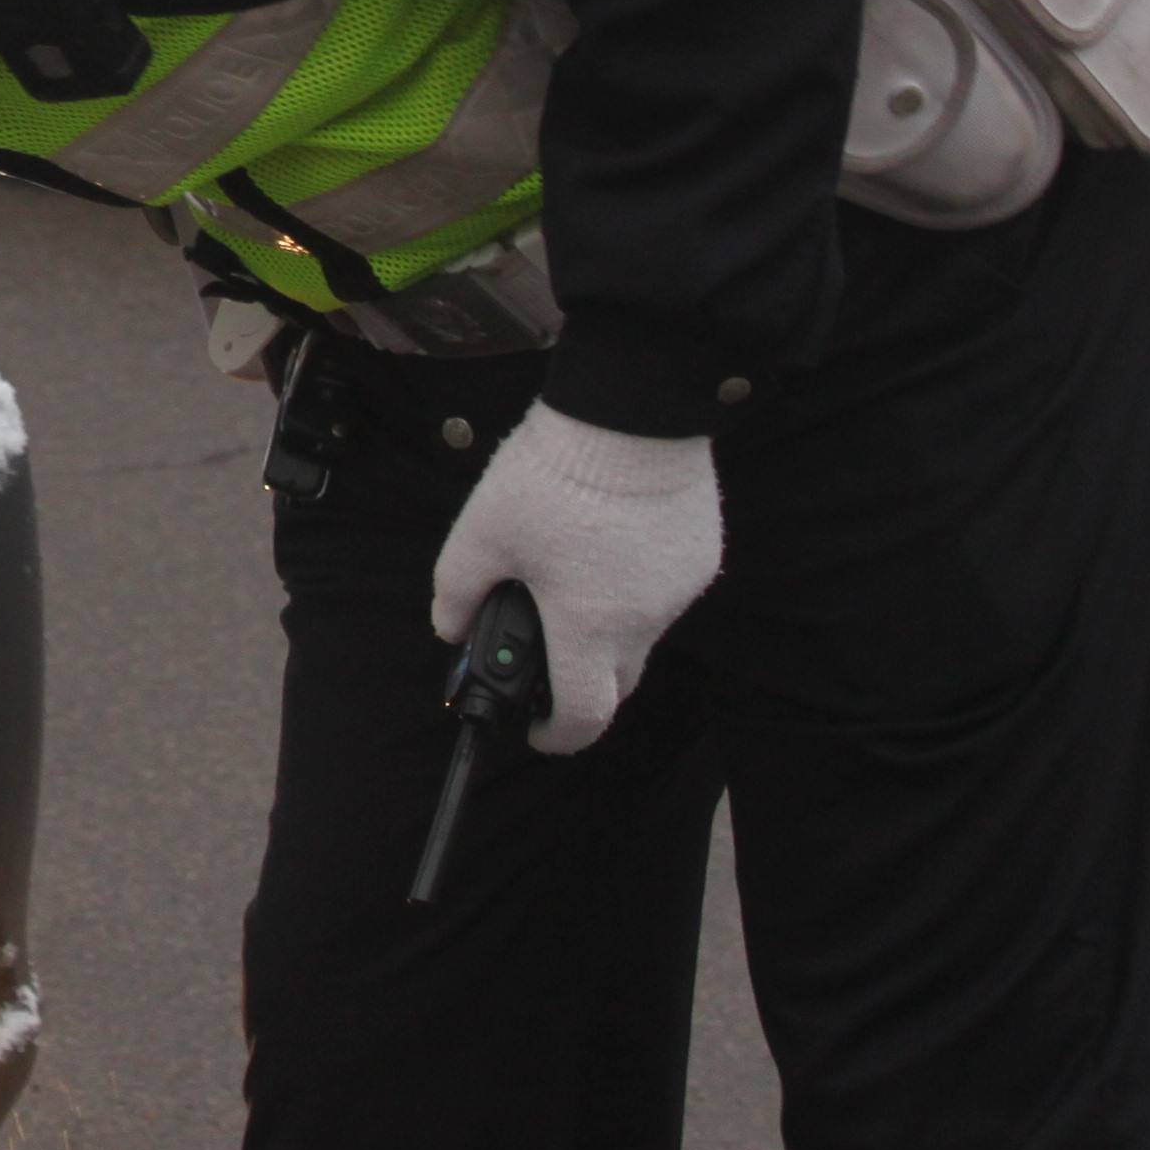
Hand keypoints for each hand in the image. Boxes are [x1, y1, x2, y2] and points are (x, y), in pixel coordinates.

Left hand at [430, 405, 719, 753]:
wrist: (628, 413)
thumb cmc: (555, 473)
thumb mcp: (480, 532)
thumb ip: (456, 590)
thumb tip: (449, 628)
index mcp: (588, 624)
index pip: (584, 716)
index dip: (557, 736)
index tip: (538, 730)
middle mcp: (642, 618)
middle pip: (617, 682)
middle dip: (581, 684)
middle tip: (548, 653)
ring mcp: (678, 591)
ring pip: (642, 632)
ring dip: (608, 623)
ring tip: (571, 569)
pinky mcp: (700, 558)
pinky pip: (664, 591)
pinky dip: (635, 584)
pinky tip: (608, 540)